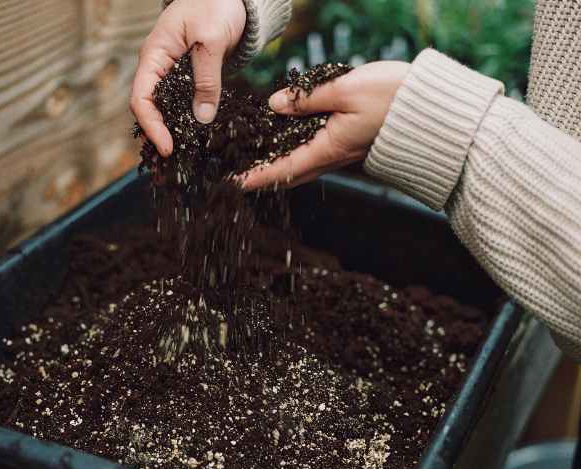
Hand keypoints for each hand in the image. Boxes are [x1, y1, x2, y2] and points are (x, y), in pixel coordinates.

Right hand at [130, 0, 246, 156]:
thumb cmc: (216, 5)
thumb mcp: (212, 41)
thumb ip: (206, 79)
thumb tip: (202, 118)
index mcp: (154, 54)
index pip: (141, 98)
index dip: (152, 126)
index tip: (168, 148)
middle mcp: (158, 67)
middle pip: (149, 109)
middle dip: (158, 136)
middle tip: (174, 163)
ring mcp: (171, 75)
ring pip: (164, 110)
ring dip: (171, 133)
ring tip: (182, 158)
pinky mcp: (187, 80)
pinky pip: (181, 105)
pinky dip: (185, 123)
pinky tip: (195, 139)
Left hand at [241, 61, 410, 189]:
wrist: (428, 109)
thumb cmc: (392, 98)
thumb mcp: (345, 90)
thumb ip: (307, 99)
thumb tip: (275, 105)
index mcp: (328, 148)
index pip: (283, 168)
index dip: (257, 176)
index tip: (234, 184)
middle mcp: (332, 156)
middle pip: (290, 173)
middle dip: (263, 176)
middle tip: (240, 177)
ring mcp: (341, 152)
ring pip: (302, 164)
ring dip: (277, 165)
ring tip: (255, 160)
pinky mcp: (348, 143)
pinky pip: (314, 153)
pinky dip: (294, 151)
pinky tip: (285, 141)